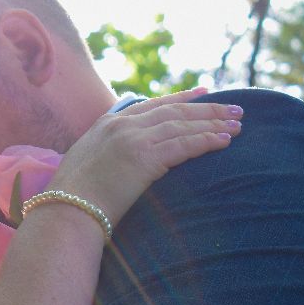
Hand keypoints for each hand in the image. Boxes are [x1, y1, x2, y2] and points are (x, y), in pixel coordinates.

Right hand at [47, 88, 241, 226]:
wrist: (66, 210)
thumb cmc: (73, 197)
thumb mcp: (86, 163)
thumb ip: (106, 152)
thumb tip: (122, 160)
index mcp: (107, 123)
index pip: (153, 104)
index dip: (182, 98)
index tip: (204, 94)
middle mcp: (121, 125)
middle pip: (173, 110)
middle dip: (207, 109)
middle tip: (234, 109)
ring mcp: (132, 139)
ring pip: (182, 125)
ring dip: (213, 124)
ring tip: (237, 125)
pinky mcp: (144, 157)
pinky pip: (184, 144)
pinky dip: (206, 140)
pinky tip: (224, 141)